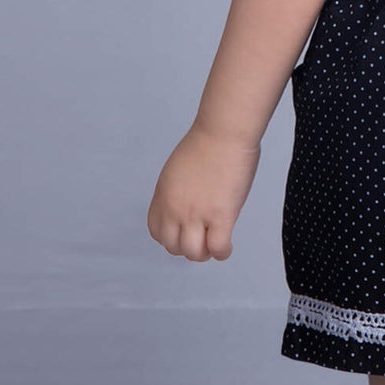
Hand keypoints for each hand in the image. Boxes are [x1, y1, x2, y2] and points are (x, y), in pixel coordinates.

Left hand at [147, 123, 259, 261]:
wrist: (224, 131)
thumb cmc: (208, 141)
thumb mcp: (178, 169)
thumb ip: (178, 191)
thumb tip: (188, 204)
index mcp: (163, 196)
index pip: (157, 232)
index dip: (171, 238)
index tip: (184, 234)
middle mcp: (175, 209)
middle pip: (173, 246)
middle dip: (188, 248)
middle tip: (203, 241)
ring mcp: (197, 214)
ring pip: (193, 253)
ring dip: (204, 253)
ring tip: (215, 246)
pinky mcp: (221, 216)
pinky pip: (218, 248)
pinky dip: (222, 252)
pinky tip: (227, 247)